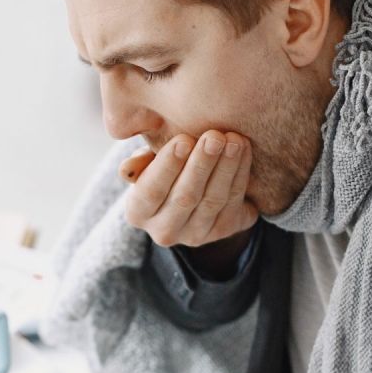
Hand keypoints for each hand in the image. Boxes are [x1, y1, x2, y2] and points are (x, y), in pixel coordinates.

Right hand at [119, 131, 258, 247]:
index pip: (150, 191)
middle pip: (185, 197)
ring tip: (234, 140)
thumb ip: (140, 163)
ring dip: (226, 168)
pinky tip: (243, 150)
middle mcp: (164, 231)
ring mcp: (196, 235)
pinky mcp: (223, 231)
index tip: (184, 140)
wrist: (192, 190)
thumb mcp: (147, 163)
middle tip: (214, 136)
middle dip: (201, 164)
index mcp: (138, 213)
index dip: (167, 166)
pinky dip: (240, 174)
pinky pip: (233, 202)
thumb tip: (128, 169)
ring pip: (213, 200)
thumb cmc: (164, 168)